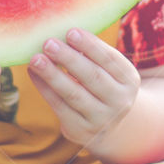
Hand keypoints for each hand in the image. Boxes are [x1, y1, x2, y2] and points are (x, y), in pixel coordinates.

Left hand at [27, 28, 140, 154]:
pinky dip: (44, 89)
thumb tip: (63, 33)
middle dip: (69, 59)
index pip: (110, 59)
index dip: (90, 46)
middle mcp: (120, 101)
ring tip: (35, 59)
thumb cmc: (102, 84)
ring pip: (74, 94)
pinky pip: (60, 107)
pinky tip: (33, 73)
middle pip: (92, 77)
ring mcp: (102, 119)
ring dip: (52, 75)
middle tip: (48, 43)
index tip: (70, 32)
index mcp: (129, 80)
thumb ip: (92, 54)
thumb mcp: (108, 71)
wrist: (107, 124)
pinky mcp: (81, 131)